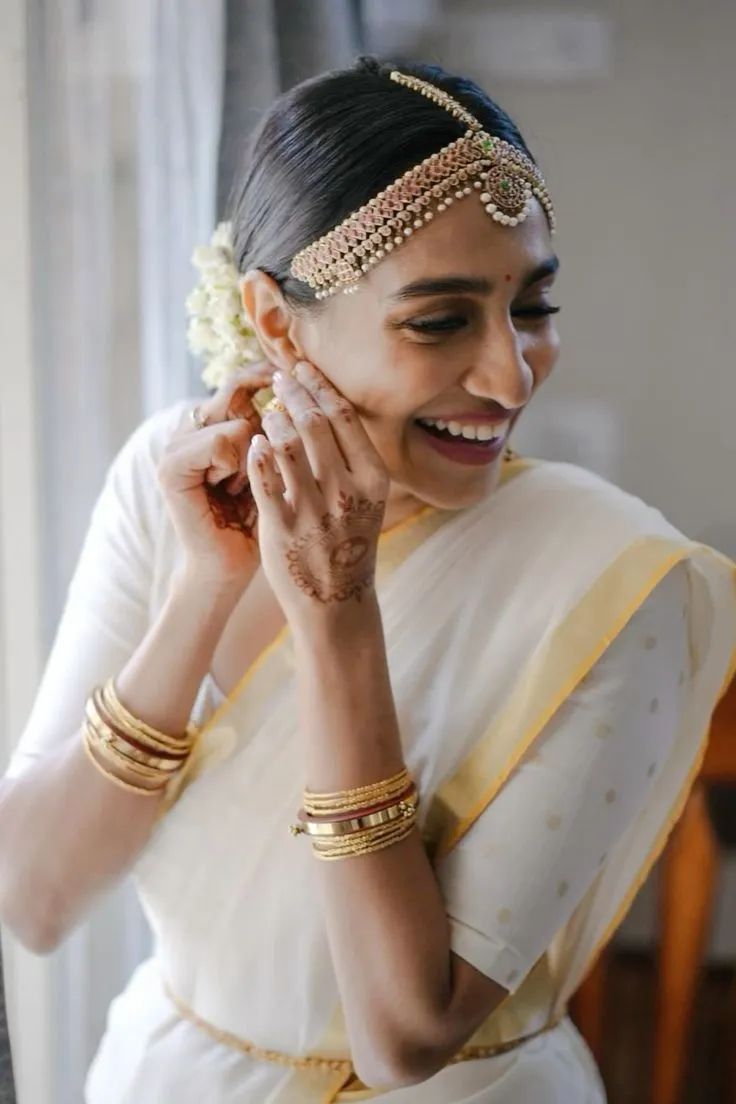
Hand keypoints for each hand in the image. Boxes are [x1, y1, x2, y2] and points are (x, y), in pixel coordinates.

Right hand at [158, 363, 274, 588]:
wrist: (230, 565)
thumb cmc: (261, 518)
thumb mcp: (275, 464)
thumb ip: (278, 426)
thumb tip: (302, 384)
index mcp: (214, 422)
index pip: (241, 381)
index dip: (266, 376)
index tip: (292, 376)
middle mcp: (191, 427)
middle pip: (237, 391)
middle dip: (264, 428)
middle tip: (257, 468)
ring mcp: (176, 444)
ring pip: (239, 423)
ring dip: (252, 458)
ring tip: (239, 487)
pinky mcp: (170, 465)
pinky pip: (221, 442)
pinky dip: (234, 468)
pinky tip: (228, 491)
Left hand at [246, 360, 388, 624]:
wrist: (335, 601)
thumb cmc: (348, 543)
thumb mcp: (366, 500)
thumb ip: (351, 458)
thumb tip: (326, 404)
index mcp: (373, 479)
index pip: (343, 416)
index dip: (320, 386)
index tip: (303, 369)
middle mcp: (346, 490)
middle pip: (314, 422)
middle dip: (294, 393)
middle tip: (280, 378)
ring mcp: (314, 509)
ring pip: (287, 444)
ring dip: (274, 420)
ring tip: (269, 413)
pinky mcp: (283, 526)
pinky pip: (264, 478)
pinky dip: (257, 454)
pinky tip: (255, 444)